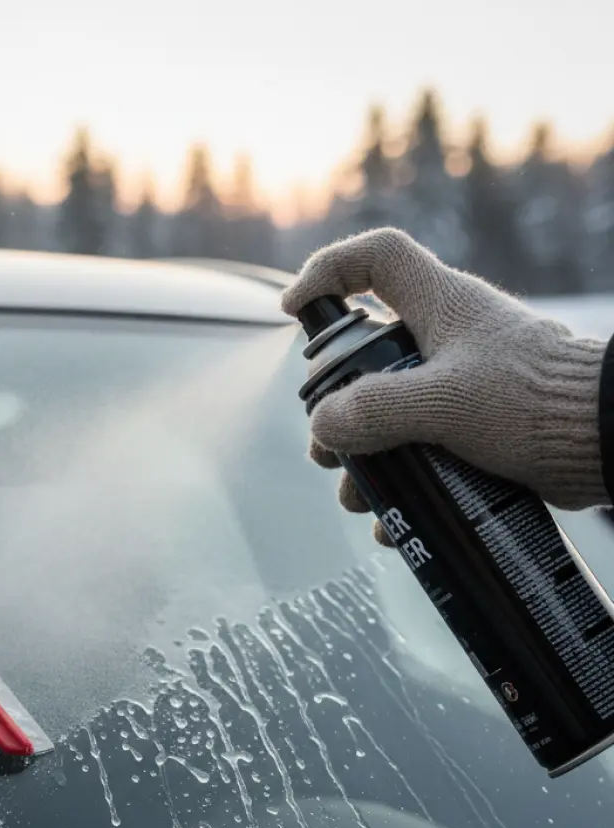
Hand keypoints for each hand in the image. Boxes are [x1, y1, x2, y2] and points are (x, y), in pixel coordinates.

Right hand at [281, 228, 608, 544]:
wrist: (610, 440)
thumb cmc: (535, 402)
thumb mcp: (443, 402)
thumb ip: (375, 409)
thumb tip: (325, 428)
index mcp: (440, 307)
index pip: (375, 259)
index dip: (327, 272)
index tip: (294, 310)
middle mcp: (446, 340)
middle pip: (366, 357)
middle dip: (334, 406)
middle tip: (326, 444)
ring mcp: (461, 386)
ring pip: (388, 414)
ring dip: (364, 459)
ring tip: (357, 496)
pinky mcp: (476, 429)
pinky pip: (420, 452)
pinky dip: (400, 484)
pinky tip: (393, 520)